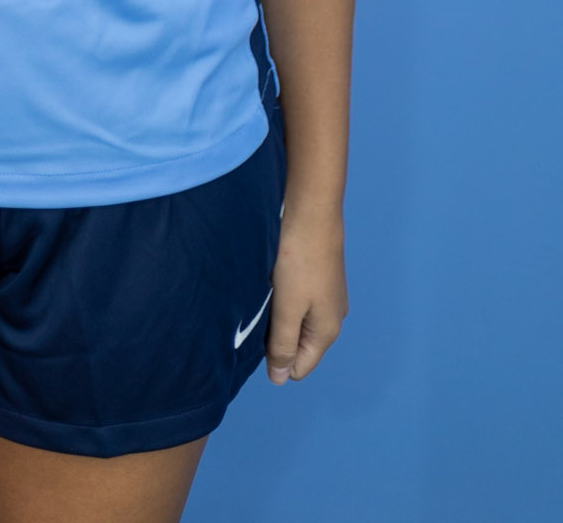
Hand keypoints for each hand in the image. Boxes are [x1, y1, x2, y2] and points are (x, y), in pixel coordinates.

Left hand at [265, 202, 347, 383]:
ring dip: (278, 313)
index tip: (259, 331)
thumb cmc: (298, 261)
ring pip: (297, 321)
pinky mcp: (320, 277)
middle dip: (276, 334)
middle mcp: (332, 317)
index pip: (299, 367)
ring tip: (265, 292)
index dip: (275, 358)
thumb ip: (283, 345)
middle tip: (260, 309)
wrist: (311, 211)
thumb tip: (280, 380)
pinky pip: (298, 301)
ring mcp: (328, 296)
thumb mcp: (287, 309)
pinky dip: (283, 296)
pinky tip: (273, 279)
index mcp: (326, 331)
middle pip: (298, 345)